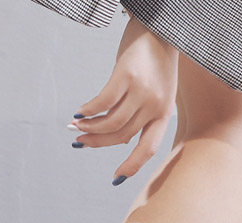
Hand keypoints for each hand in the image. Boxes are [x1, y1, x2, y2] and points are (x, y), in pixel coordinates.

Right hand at [68, 13, 178, 184]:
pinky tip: (80, 111)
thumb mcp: (157, 91)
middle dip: (98, 143)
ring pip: (112, 122)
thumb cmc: (156, 60)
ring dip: (90, 128)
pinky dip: (89, 110)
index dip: (132, 166)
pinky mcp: (127, 75)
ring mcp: (142, 92)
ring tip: (76, 127)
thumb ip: (143, 114)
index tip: (116, 178)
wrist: (161, 25)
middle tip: (80, 142)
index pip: (149, 149)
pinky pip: (104, 101)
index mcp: (164, 114)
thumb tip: (118, 137)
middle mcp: (155, 106)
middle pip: (122, 136)